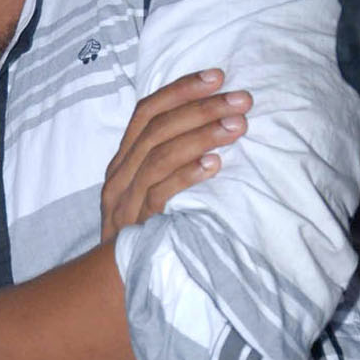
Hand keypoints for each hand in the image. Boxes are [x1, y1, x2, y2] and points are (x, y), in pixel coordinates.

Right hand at [101, 69, 250, 241]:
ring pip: (158, 155)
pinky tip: (215, 164)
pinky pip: (158, 193)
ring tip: (237, 127)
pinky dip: (186, 175)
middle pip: (156, 128)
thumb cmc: (148, 232)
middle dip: (201, 108)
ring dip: (201, 136)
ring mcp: (124, 201)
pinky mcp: (136, 226)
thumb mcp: (152, 190)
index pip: (147, 111)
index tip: (218, 76)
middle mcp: (119, 175)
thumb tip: (218, 126)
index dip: (181, 89)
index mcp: (123, 160)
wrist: (118, 283)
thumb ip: (170, 161)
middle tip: (241, 100)